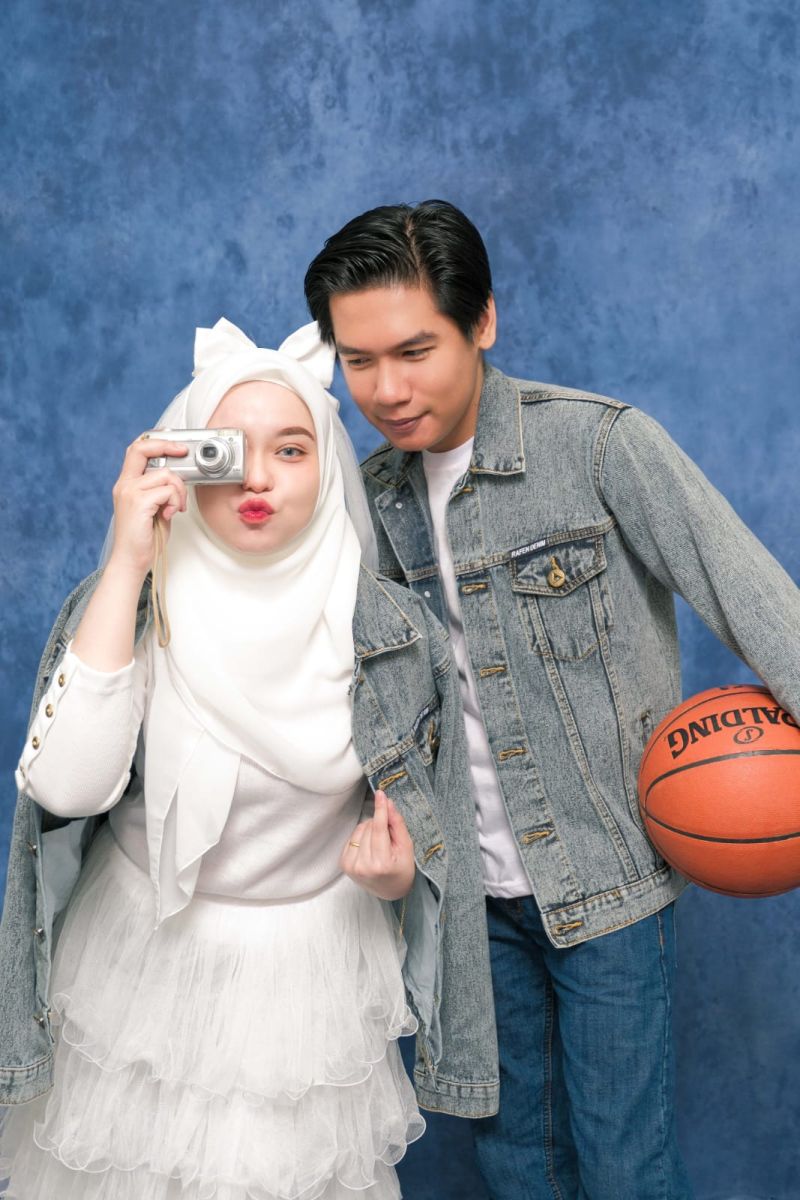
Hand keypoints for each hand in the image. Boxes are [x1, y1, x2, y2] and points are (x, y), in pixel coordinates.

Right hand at [107, 436, 188, 577]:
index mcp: (126, 484)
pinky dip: (175, 501)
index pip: (136, 450)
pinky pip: (167, 490)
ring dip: (179, 491)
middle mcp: (124, 485)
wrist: (132, 560)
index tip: (175, 442)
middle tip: (184, 452)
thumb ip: (159, 490)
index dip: (156, 441)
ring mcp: (129, 493)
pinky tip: (171, 514)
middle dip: (168, 445)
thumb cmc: (145, 537)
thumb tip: (178, 478)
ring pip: (165, 474)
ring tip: (176, 507)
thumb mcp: (153, 507)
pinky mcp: (138, 503)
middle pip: (143, 449)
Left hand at [341, 790, 415, 900]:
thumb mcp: (406, 847)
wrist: (390, 890)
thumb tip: (388, 803)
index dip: (380, 809)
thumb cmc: (402, 868)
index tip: (380, 793)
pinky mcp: (344, 864)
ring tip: (379, 844)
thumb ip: (397, 824)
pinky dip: (361, 837)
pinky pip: (352, 837)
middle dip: (379, 824)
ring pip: (359, 829)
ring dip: (370, 829)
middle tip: (388, 837)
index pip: (379, 829)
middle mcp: (364, 866)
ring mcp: (352, 866)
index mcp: (382, 863)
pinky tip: (369, 848)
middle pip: (369, 826)